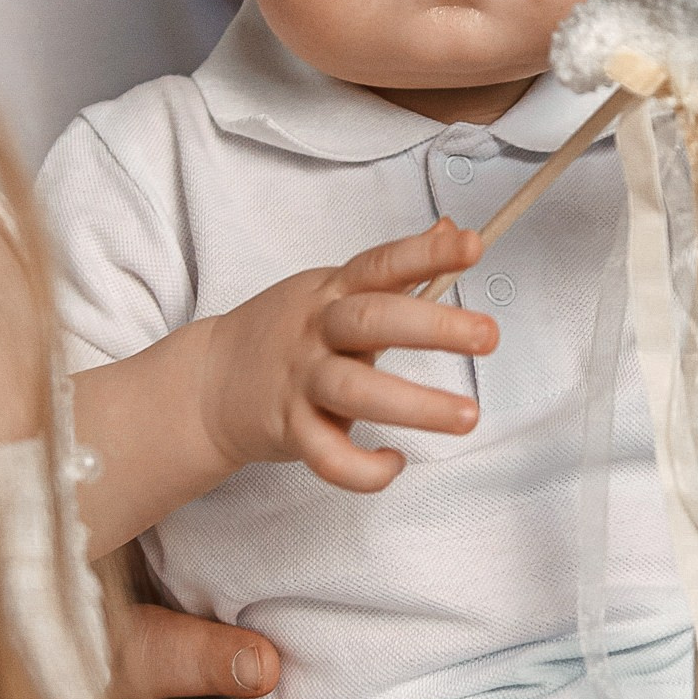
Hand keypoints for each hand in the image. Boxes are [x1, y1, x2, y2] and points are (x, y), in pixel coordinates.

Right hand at [202, 218, 494, 494]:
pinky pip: (327, 455)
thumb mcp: (333, 288)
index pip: (381, 264)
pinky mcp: (289, 429)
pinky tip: (395, 463)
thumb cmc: (287, 333)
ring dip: (415, 405)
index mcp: (332, 291)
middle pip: (372, 321)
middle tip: (488, 335)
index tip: (472, 246)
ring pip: (355, 391)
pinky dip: (363, 468)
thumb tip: (452, 230)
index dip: (426, 254)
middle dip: (434, 326)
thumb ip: (395, 269)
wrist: (209, 383)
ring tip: (467, 416)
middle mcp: (317, 331)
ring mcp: (301, 381)